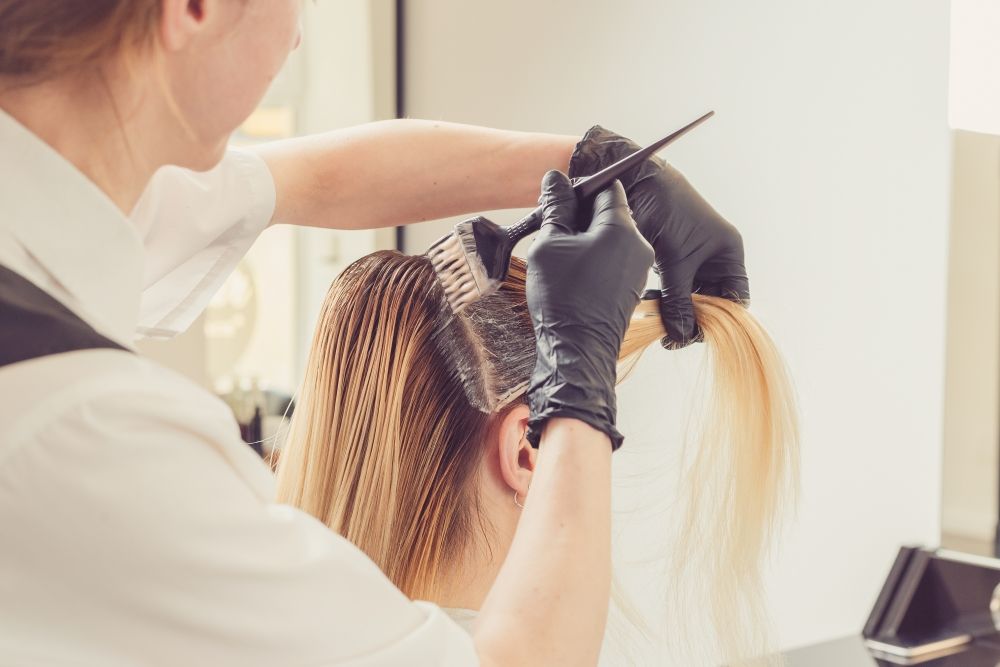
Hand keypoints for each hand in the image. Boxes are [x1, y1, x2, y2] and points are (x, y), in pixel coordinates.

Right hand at [525, 170, 653, 449]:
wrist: (576, 351)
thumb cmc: (562, 297)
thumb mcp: (550, 245)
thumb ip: (556, 208)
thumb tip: (555, 178)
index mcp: (622, 228)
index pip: (607, 187)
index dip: (581, 188)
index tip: (559, 200)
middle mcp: (640, 245)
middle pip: (612, 212)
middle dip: (583, 214)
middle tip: (554, 227)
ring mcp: (639, 268)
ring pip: (612, 237)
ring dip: (587, 237)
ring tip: (560, 253)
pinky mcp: (632, 286)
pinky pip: (615, 258)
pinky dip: (595, 257)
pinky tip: (572, 272)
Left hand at [569, 125, 748, 348]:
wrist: (637, 181)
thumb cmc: (665, 211)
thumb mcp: (674, 260)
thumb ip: (677, 299)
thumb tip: (679, 336)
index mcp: (728, 254)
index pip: (735, 299)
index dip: (719, 320)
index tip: (695, 334)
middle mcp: (715, 259)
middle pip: (712, 304)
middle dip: (693, 320)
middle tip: (669, 335)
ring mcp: (694, 260)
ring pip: (690, 299)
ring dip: (675, 312)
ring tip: (655, 320)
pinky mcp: (672, 261)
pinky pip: (673, 290)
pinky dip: (663, 300)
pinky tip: (648, 304)